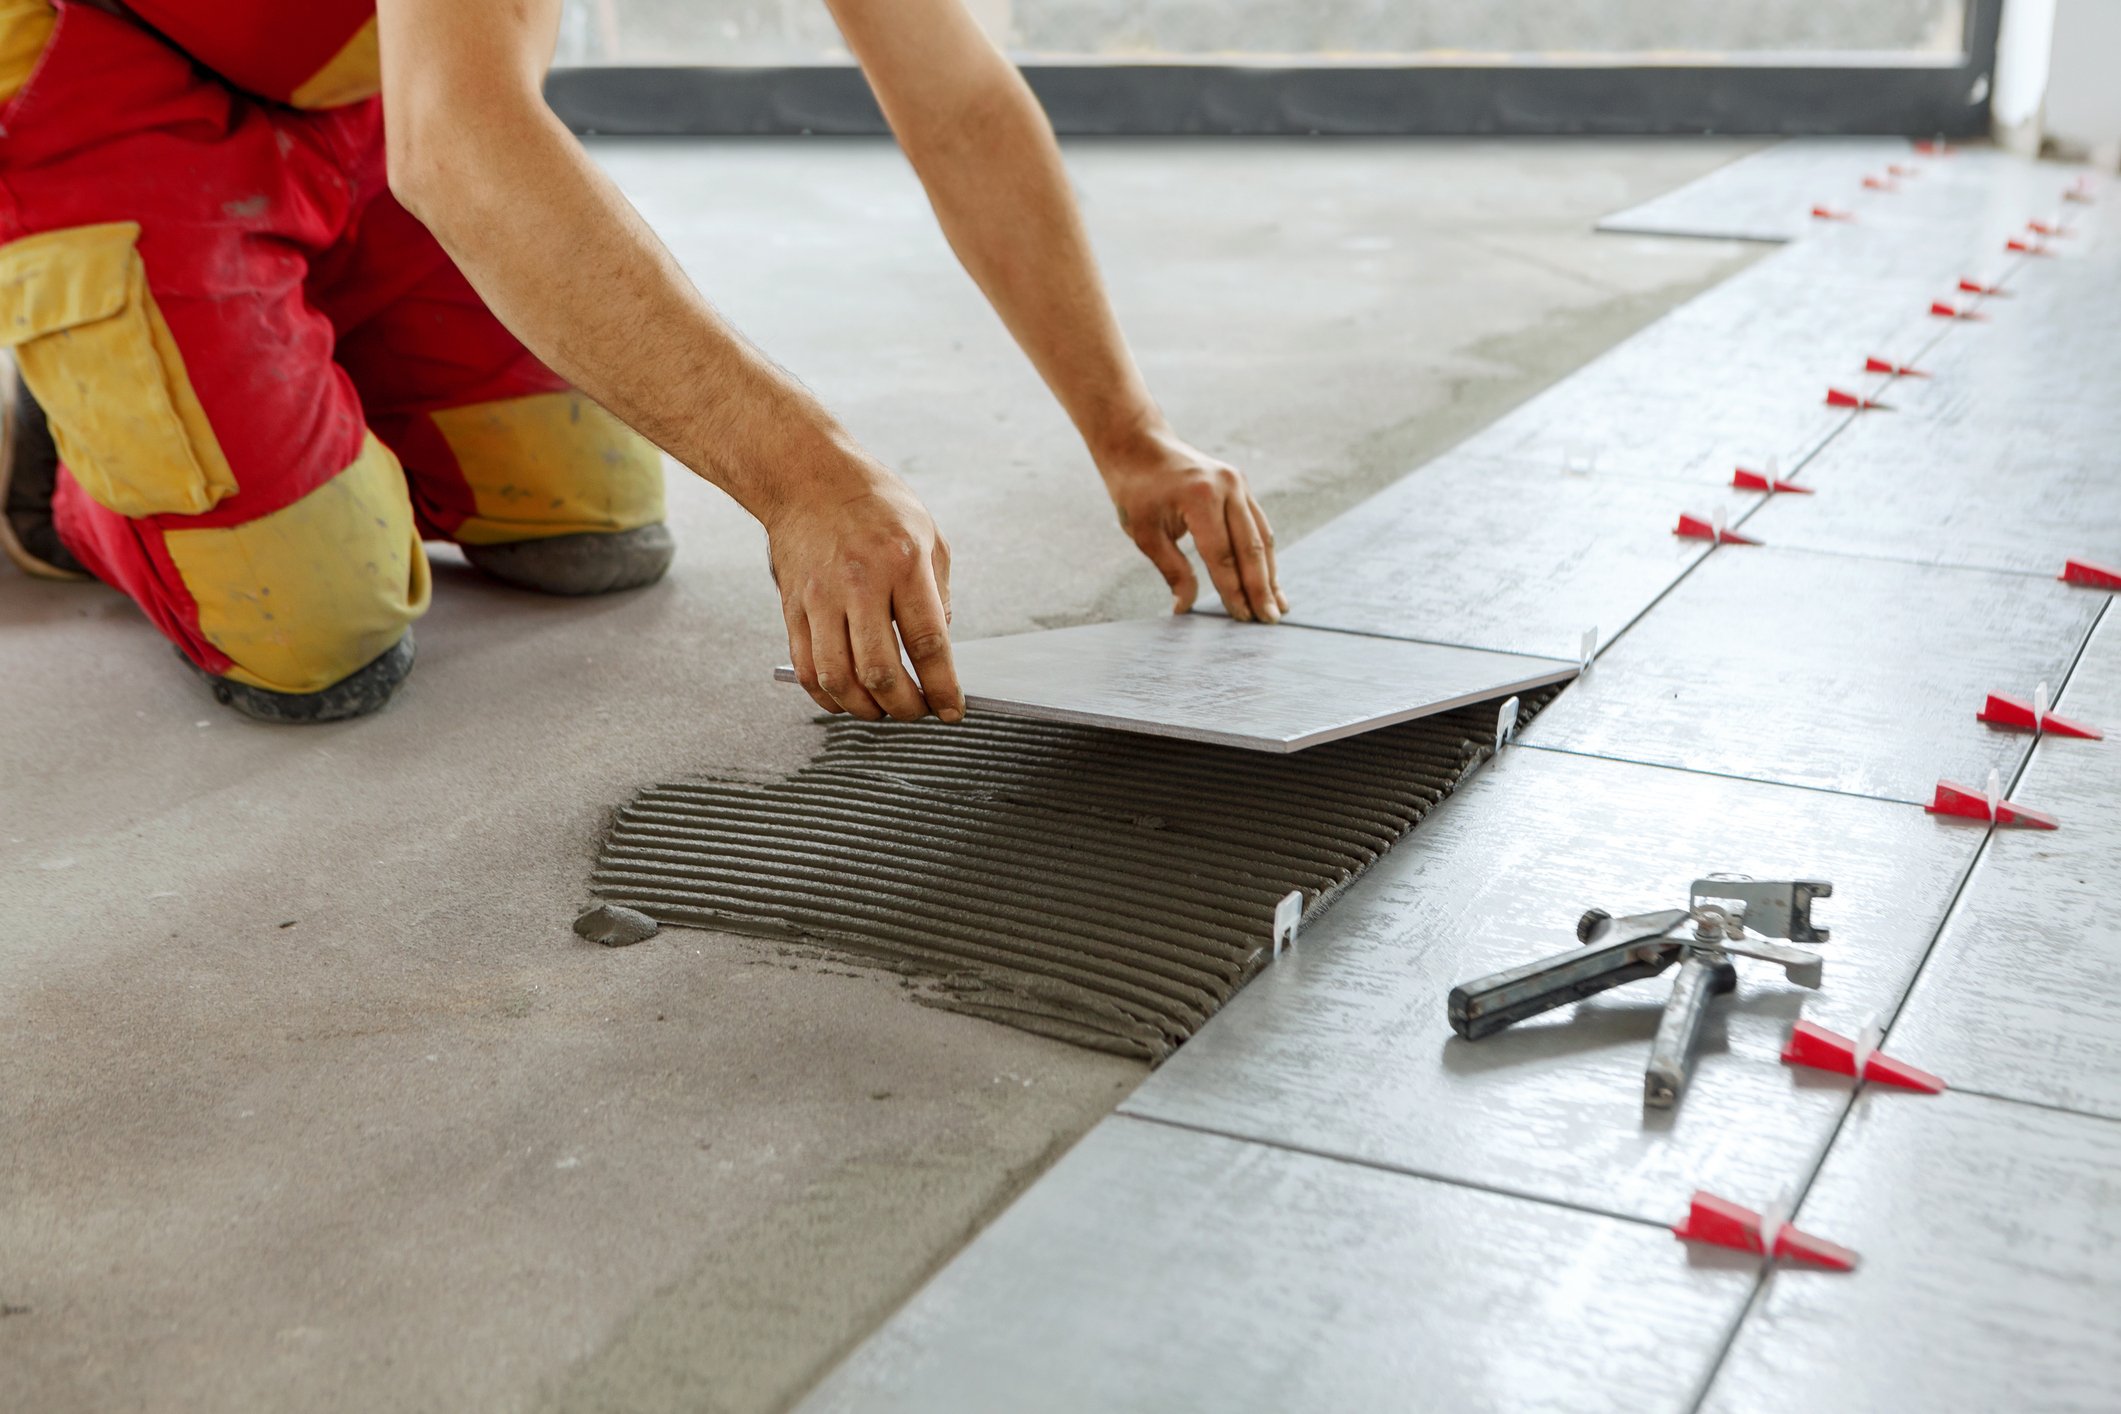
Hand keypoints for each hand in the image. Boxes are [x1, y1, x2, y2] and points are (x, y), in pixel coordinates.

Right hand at [767, 464, 962, 722]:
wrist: (807, 477)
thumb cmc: (874, 503)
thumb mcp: (928, 535)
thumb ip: (938, 594)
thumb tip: (935, 649)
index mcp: (903, 562)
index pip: (927, 641)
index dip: (941, 686)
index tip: (952, 710)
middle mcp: (859, 582)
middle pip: (880, 670)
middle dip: (905, 708)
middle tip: (917, 712)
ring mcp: (820, 597)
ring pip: (839, 678)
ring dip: (865, 709)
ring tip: (882, 710)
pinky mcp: (792, 607)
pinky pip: (807, 668)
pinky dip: (828, 696)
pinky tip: (847, 698)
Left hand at [1097, 425, 1284, 622]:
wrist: (1140, 445)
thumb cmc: (1137, 491)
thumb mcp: (1145, 533)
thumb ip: (1172, 569)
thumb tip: (1186, 607)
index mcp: (1200, 498)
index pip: (1222, 555)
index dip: (1233, 590)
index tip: (1241, 618)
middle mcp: (1227, 487)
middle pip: (1250, 547)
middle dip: (1260, 588)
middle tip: (1268, 621)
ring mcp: (1238, 484)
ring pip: (1262, 536)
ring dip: (1270, 573)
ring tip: (1277, 606)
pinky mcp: (1241, 486)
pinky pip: (1258, 525)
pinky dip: (1264, 554)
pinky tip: (1270, 579)